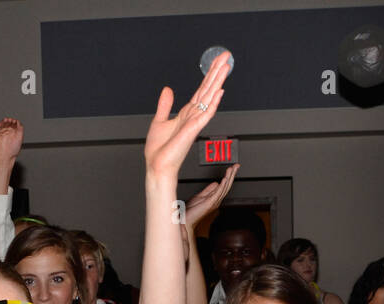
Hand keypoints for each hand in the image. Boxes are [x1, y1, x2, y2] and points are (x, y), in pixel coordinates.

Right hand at [0, 118, 23, 163]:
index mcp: (12, 134)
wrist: (5, 156)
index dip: (13, 121)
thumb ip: (20, 129)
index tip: (14, 121)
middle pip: (6, 124)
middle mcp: (6, 133)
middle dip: (8, 121)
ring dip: (3, 122)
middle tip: (9, 120)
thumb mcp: (20, 138)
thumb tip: (18, 121)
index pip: (12, 125)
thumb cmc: (13, 150)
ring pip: (0, 125)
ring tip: (5, 120)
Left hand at [143, 50, 230, 179]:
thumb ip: (165, 105)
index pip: (201, 90)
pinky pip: (206, 114)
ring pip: (209, 97)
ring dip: (217, 81)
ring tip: (226, 67)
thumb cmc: (160, 151)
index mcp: (186, 114)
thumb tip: (168, 89)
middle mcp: (193, 116)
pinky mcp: (192, 130)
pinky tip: (219, 91)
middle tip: (226, 56)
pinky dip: (213, 103)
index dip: (209, 74)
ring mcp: (194, 122)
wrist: (157, 166)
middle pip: (208, 89)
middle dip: (217, 72)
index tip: (217, 61)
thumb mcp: (159, 121)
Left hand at [184, 163, 238, 224]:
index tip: (232, 168)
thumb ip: (209, 190)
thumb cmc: (191, 211)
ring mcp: (214, 202)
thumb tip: (216, 183)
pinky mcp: (209, 203)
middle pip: (227, 186)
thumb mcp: (200, 196)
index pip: (224, 185)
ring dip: (228, 178)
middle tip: (236, 166)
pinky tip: (225, 179)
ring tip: (232, 169)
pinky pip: (218, 193)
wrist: (186, 221)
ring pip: (224, 188)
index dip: (229, 176)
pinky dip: (222, 186)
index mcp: (215, 198)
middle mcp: (216, 200)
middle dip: (232, 175)